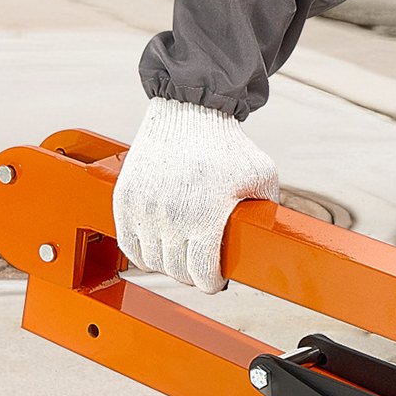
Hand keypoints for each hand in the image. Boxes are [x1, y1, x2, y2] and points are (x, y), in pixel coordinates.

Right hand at [113, 96, 278, 293]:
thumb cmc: (227, 144)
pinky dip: (143, 252)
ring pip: (151, 261)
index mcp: (205, 217)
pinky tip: (158, 246)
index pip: (202, 275)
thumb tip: (270, 233)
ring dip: (168, 264)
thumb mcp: (262, 175)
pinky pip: (129, 245)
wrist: (189, 112)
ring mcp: (144, 210)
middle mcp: (170, 217)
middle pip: (176, 272)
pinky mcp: (125, 200)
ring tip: (182, 254)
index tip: (217, 279)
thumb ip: (267, 208)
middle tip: (202, 266)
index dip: (212, 283)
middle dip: (192, 275)